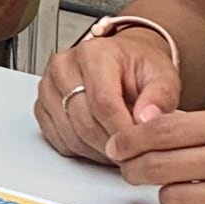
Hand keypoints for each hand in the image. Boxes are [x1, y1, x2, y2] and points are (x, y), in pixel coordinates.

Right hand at [35, 21, 181, 167]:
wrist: (122, 62)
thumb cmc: (137, 68)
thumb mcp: (162, 75)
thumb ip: (161, 96)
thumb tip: (147, 118)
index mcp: (93, 53)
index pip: (103, 102)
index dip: (121, 130)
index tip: (138, 144)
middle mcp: (64, 67)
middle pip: (84, 122)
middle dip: (111, 144)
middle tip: (132, 149)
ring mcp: (48, 87)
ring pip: (70, 136)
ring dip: (97, 150)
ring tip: (119, 144)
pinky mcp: (42, 107)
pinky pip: (58, 141)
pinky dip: (81, 149)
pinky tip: (100, 141)